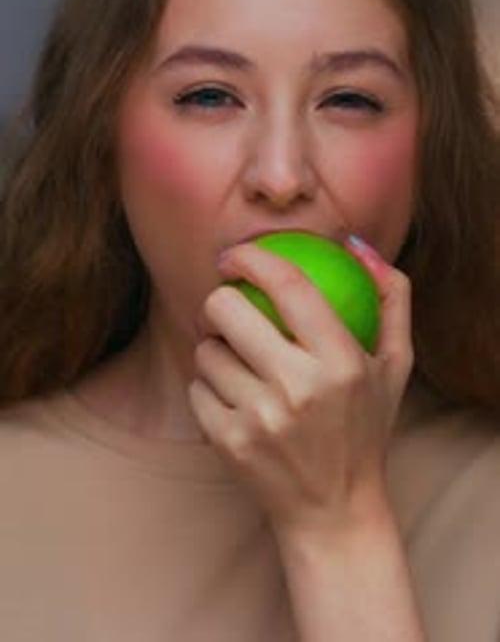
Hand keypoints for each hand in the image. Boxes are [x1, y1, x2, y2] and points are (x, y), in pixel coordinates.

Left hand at [188, 236, 413, 545]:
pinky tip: (232, 397)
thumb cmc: (365, 427)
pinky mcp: (229, 444)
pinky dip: (209, 387)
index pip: (289, 285)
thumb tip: (355, 244)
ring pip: (206, 350)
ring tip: (239, 363)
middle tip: (230, 309)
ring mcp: (260, 420)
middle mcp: (300, 389)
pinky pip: (196, 388)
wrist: (335, 512)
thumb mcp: (396, 364)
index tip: (236, 254)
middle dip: (220, 300)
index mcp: (343, 363)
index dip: (253, 257)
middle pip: (226, 309)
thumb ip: (391, 296)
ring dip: (216, 349)